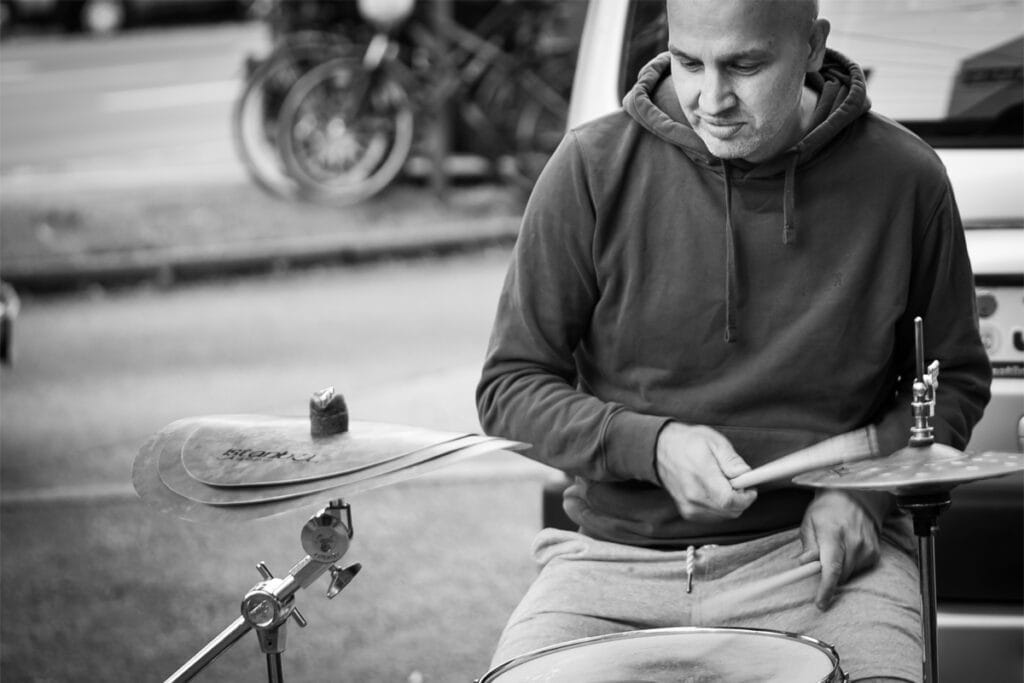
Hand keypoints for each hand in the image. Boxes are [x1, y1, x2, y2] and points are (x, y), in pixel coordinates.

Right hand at [655, 423, 756, 521]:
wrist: (661, 451)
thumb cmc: (688, 443)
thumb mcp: (713, 442)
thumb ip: (731, 459)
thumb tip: (745, 473)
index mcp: (702, 476)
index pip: (729, 501)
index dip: (745, 497)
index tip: (750, 488)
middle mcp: (694, 496)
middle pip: (730, 511)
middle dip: (741, 499)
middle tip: (738, 482)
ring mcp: (689, 506)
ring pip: (724, 516)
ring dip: (731, 504)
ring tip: (724, 485)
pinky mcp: (688, 512)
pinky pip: (714, 517)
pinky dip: (720, 508)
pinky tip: (715, 492)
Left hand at [797, 489, 880, 609]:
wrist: (854, 498)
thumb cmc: (828, 509)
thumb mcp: (809, 522)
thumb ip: (808, 545)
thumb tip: (805, 564)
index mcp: (833, 533)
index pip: (831, 567)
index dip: (825, 588)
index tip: (820, 603)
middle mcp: (854, 542)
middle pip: (840, 575)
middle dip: (826, 575)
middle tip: (819, 561)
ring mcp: (867, 548)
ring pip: (848, 574)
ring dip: (838, 570)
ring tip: (834, 549)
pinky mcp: (875, 554)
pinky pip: (858, 570)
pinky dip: (849, 565)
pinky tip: (846, 549)